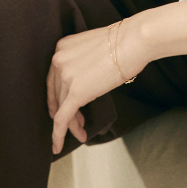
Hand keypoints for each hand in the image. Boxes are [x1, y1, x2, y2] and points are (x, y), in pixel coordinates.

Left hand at [46, 20, 148, 154]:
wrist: (133, 41)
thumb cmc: (123, 42)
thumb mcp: (93, 47)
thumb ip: (82, 61)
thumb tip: (86, 80)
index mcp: (61, 47)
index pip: (53, 78)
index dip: (58, 96)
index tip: (64, 107)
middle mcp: (58, 60)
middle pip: (56, 94)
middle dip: (63, 111)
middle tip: (76, 123)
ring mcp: (65, 76)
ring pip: (62, 108)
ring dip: (71, 124)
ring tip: (81, 133)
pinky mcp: (75, 93)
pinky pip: (62, 119)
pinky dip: (59, 135)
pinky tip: (59, 146)